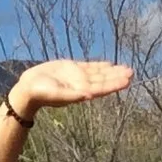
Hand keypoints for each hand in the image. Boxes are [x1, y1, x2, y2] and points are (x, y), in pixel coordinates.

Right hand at [11, 60, 133, 109]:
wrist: (29, 87)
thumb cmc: (41, 93)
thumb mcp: (56, 94)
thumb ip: (72, 95)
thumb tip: (88, 96)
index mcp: (81, 92)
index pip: (102, 88)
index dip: (115, 84)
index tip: (127, 80)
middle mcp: (82, 85)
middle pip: (104, 80)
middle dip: (117, 76)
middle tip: (132, 72)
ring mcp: (78, 77)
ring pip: (99, 73)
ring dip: (112, 71)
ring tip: (126, 69)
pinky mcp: (72, 70)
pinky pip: (90, 67)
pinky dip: (100, 66)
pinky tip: (109, 65)